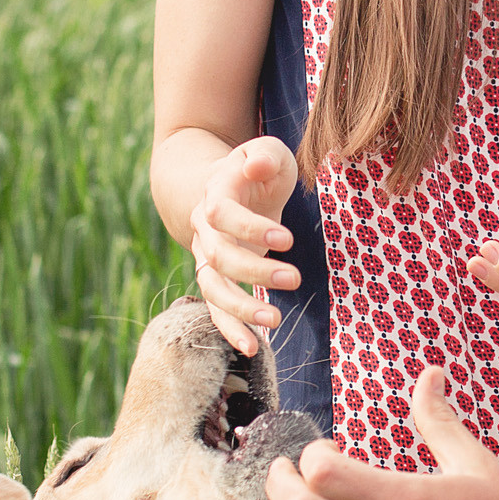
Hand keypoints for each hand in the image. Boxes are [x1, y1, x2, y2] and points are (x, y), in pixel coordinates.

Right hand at [189, 137, 300, 355]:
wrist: (227, 183)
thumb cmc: (257, 167)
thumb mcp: (267, 151)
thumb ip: (264, 156)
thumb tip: (254, 167)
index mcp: (215, 192)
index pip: (221, 214)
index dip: (250, 228)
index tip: (288, 240)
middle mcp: (204, 228)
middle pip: (218, 256)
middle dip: (255, 271)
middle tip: (294, 279)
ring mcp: (207, 255)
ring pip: (212, 287)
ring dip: (240, 308)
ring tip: (274, 321)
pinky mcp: (218, 277)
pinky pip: (216, 308)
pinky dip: (231, 329)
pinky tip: (253, 348)